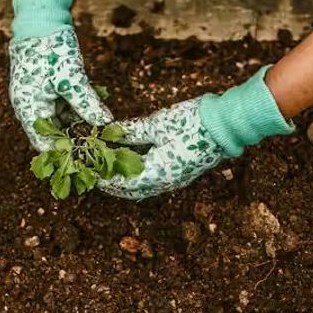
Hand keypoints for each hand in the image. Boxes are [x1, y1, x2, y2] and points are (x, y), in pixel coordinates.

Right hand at [10, 28, 112, 149]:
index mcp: (28, 109)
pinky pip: (64, 109)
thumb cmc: (50, 48)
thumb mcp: (71, 78)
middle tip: (101, 149)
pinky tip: (98, 116)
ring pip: (61, 123)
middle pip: (53, 135)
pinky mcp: (48, 90)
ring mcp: (39, 99)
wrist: (40, 20)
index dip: (65, 155)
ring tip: (103, 134)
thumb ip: (87, 103)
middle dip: (76, 143)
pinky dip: (79, 113)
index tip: (88, 161)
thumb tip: (106, 123)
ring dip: (79, 128)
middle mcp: (31, 108)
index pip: (44, 144)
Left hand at [101, 66, 293, 199]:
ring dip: (123, 181)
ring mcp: (174, 180)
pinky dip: (137, 175)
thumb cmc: (192, 122)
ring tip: (107, 167)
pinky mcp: (180, 173)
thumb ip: (131, 132)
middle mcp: (165, 183)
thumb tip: (109, 133)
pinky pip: (153, 181)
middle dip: (109, 181)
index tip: (86, 166)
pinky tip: (129, 162)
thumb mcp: (156, 124)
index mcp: (156, 174)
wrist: (227, 125)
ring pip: (141, 188)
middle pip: (129, 190)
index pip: (120, 182)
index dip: (101, 176)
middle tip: (91, 169)